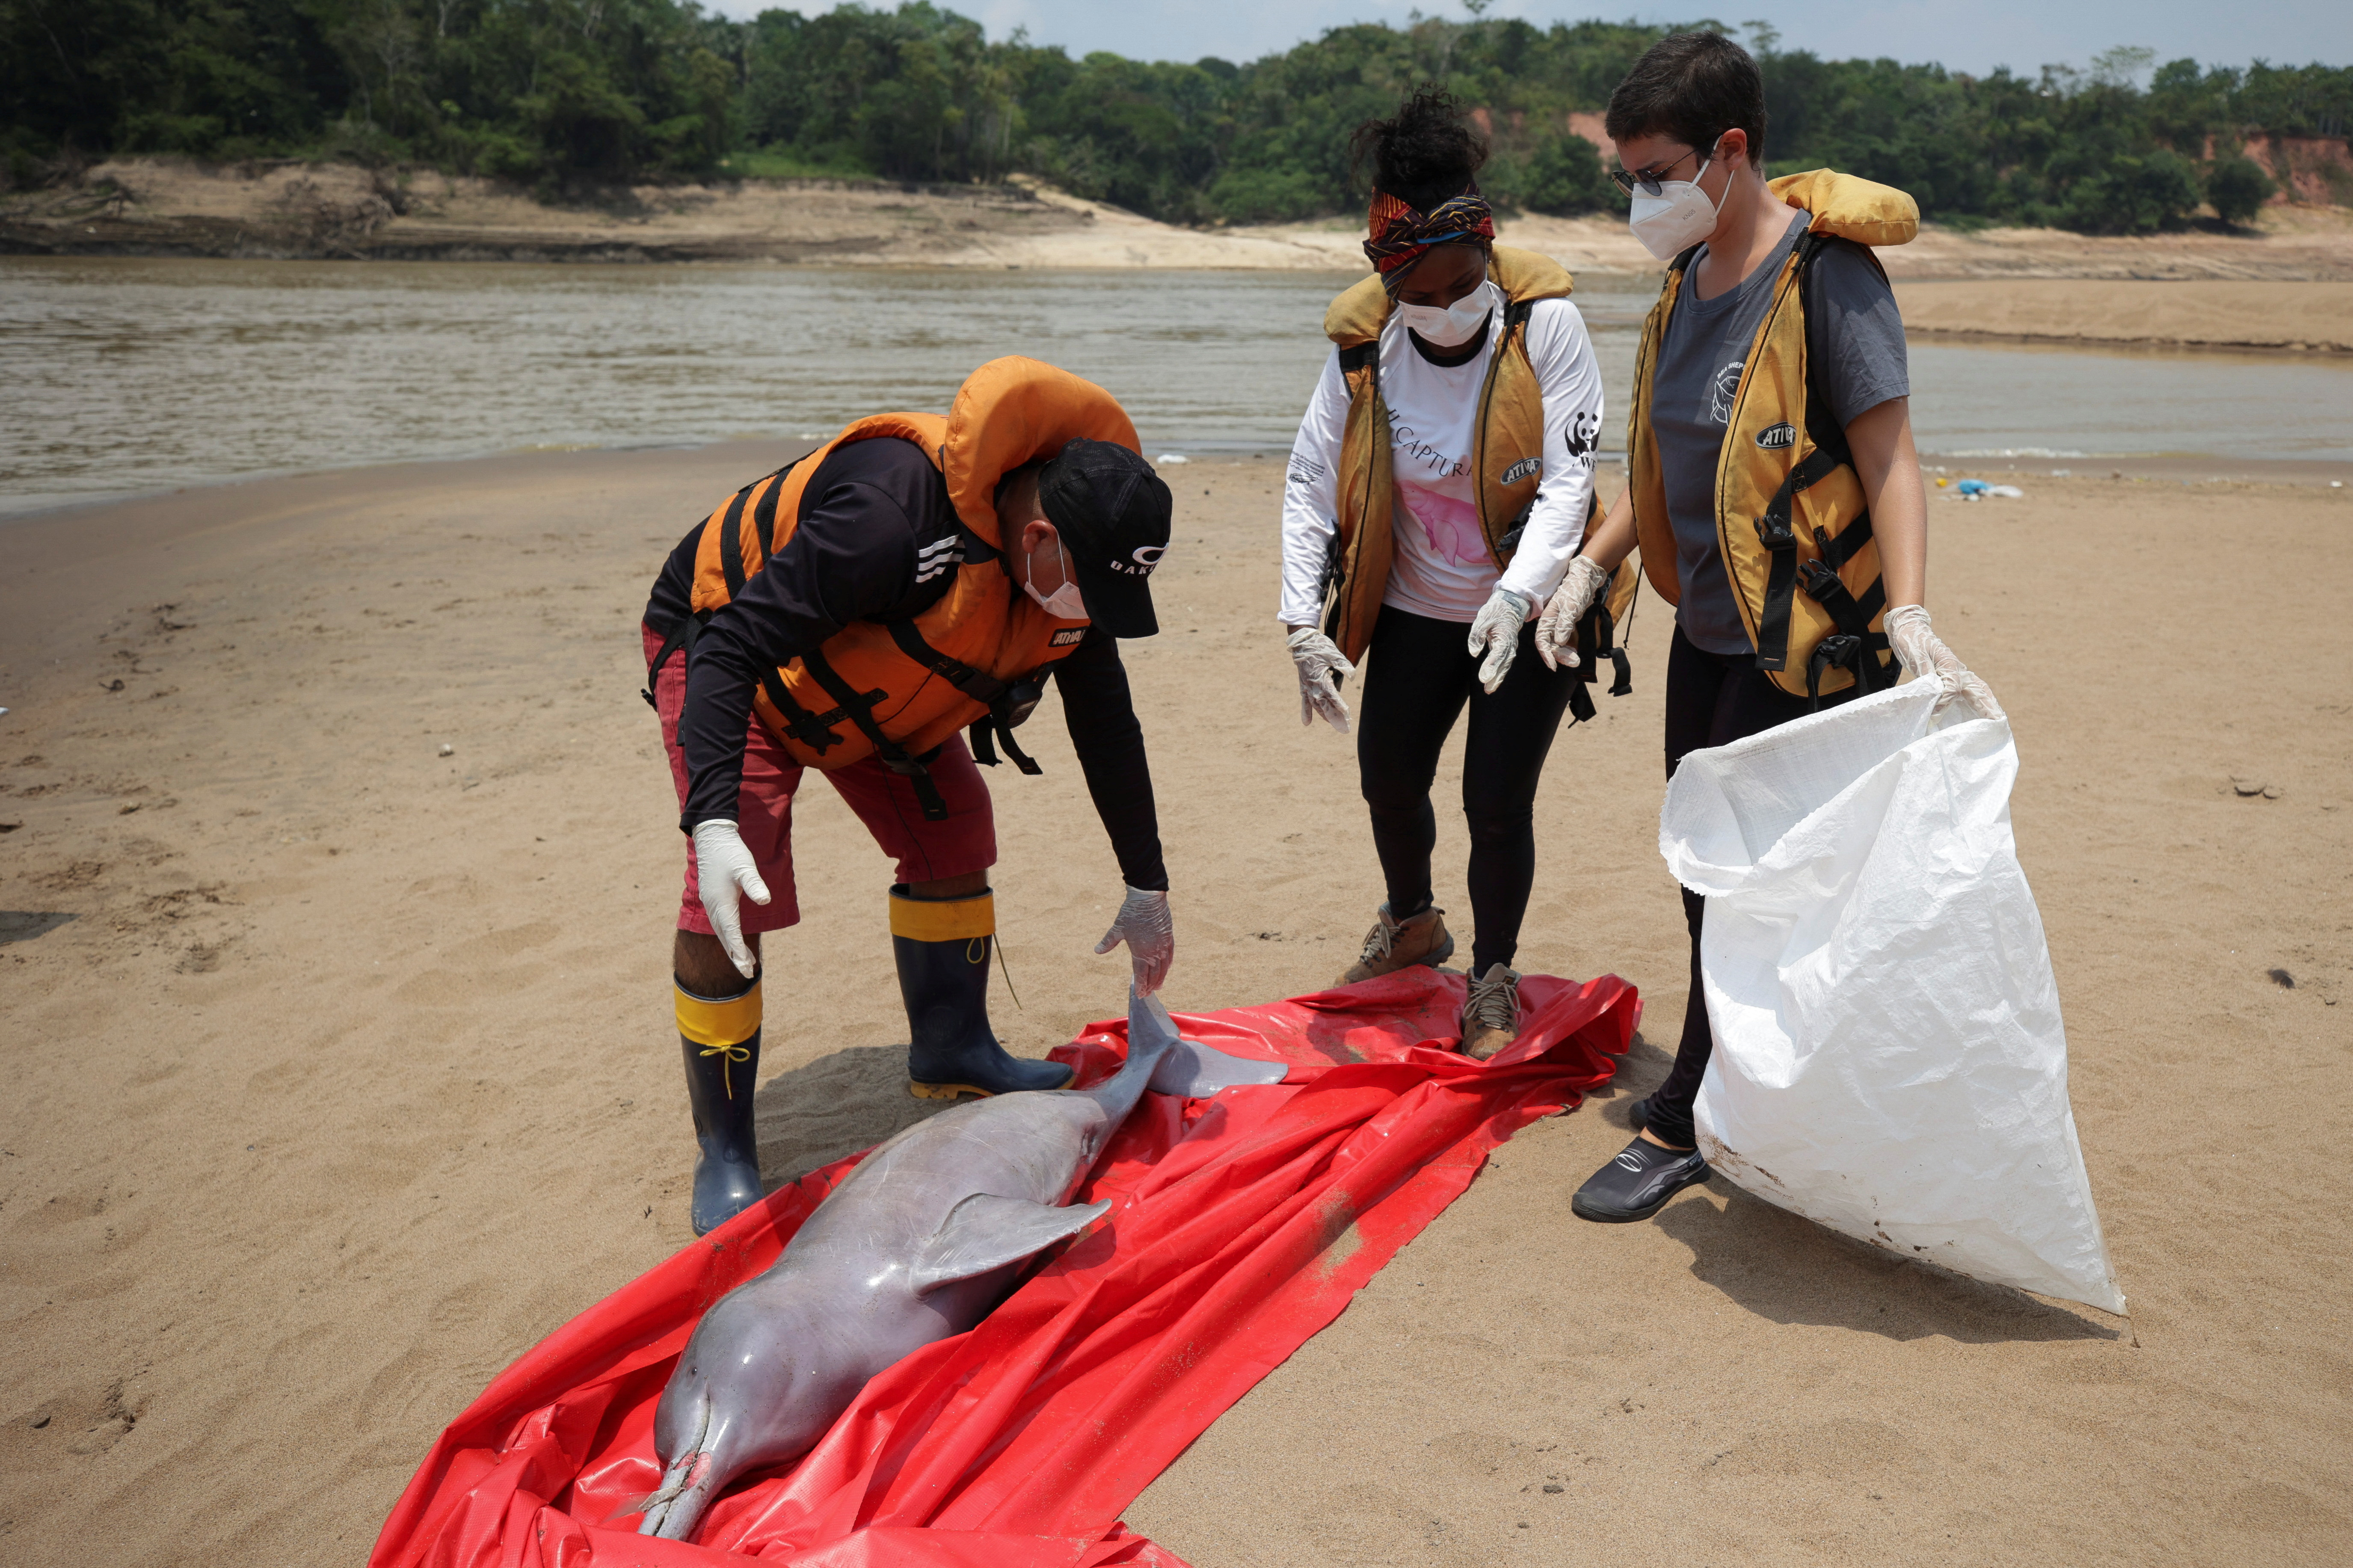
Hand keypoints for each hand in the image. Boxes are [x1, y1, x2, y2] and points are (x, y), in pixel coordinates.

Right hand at [691, 819, 771, 977]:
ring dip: (732, 947)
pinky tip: (734, 939)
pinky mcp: (712, 898)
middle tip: (749, 973)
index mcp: (722, 903)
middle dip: (736, 956)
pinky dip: (727, 935)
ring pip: (722, 932)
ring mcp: (711, 903)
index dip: (739, 953)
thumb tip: (766, 899)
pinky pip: (720, 923)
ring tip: (745, 961)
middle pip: (725, 938)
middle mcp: (714, 906)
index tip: (748, 969)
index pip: (732, 934)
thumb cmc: (731, 852)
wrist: (713, 837)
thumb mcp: (746, 867)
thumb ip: (755, 884)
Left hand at [1094, 886, 1173, 995]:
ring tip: (1158, 986)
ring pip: (1164, 967)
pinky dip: (1168, 965)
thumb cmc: (1131, 913)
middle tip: (1147, 994)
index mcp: (1140, 952)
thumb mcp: (1117, 928)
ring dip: (1161, 978)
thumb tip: (1097, 950)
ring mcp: (1163, 945)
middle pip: (1154, 974)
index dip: (1141, 986)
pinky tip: (1166, 968)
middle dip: (1150, 986)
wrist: (1148, 898)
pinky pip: (1170, 955)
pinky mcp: (1169, 937)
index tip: (1140, 994)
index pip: (1141, 974)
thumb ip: (1108, 942)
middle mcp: (1154, 952)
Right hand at [1286, 627, 1354, 733]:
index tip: (1347, 713)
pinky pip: (1304, 701)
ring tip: (1333, 724)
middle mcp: (1312, 685)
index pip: (1331, 695)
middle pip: (1324, 705)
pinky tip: (1307, 723)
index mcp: (1320, 678)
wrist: (1302, 642)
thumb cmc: (1319, 647)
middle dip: (1334, 717)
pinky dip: (1306, 712)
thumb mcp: (1334, 654)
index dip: (1339, 704)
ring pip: (1315, 705)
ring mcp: (1307, 686)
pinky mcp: (1303, 685)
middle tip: (1344, 728)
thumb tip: (1352, 677)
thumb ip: (1344, 665)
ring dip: (1324, 715)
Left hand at [1465, 588, 1532, 693]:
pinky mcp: (1507, 649)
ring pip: (1505, 665)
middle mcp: (1510, 644)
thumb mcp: (1483, 619)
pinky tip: (1492, 682)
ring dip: (1498, 678)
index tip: (1484, 677)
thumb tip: (1473, 653)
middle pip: (1503, 663)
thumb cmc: (1494, 612)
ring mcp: (1510, 647)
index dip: (1491, 666)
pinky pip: (1504, 663)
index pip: (1498, 653)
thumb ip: (1477, 635)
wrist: (1509, 606)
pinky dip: (1499, 673)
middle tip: (1487, 688)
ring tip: (1489, 689)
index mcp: (1505, 635)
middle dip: (1495, 676)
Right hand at [1534, 556, 1610, 670]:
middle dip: (1560, 655)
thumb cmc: (1576, 589)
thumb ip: (1564, 623)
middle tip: (1575, 662)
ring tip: (1577, 660)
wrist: (1585, 579)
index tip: (1554, 665)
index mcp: (1548, 618)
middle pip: (1550, 644)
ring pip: (1557, 644)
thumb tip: (1558, 641)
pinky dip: (1568, 648)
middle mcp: (1551, 622)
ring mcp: (1558, 624)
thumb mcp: (1572, 606)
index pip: (1542, 640)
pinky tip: (1575, 652)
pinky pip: (1564, 641)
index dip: (1546, 654)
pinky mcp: (1566, 624)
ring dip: (1565, 654)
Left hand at [1883, 605, 2003, 720]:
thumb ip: (1928, 676)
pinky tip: (1980, 715)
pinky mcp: (1952, 677)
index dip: (1944, 702)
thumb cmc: (1912, 641)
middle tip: (2000, 722)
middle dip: (1990, 706)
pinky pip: (1968, 692)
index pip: (1953, 688)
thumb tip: (1940, 696)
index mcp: (1950, 663)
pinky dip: (1978, 703)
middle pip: (1979, 690)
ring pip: (1978, 691)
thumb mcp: (1918, 657)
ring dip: (1988, 706)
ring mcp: (1958, 673)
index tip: (1933, 714)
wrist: (1909, 628)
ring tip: (1997, 721)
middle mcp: (1959, 669)